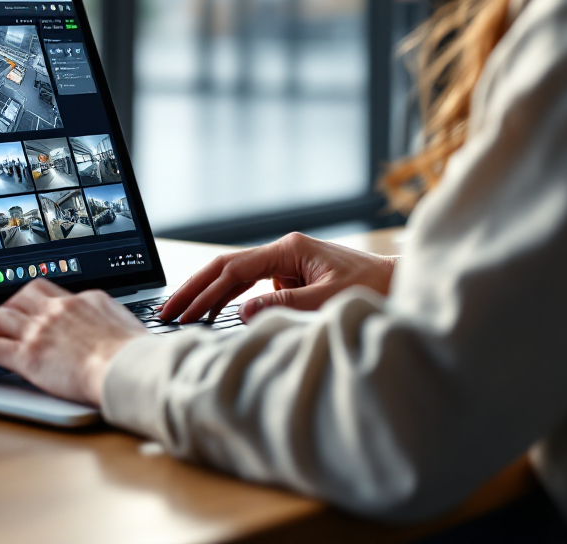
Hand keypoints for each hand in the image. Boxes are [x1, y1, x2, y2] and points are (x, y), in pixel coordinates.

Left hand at [0, 278, 146, 406]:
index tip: (21, 312)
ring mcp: (42, 328)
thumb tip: (113, 332)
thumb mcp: (130, 328)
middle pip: (18, 298)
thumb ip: (112, 325)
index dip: (30, 303)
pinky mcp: (29, 354)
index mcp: (86, 299)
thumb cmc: (139, 357)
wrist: (132, 367)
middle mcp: (59, 308)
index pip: (50, 292)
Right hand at [158, 232, 397, 324]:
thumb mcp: (328, 299)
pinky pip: (253, 289)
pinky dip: (232, 303)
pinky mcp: (292, 277)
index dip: (204, 292)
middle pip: (226, 269)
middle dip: (195, 291)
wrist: (400, 284)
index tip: (182, 312)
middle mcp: (283, 252)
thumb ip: (285, 303)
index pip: (233, 270)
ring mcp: (287, 264)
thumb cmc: (373, 288)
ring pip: (237, 279)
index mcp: (288, 249)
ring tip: (183, 317)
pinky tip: (215, 316)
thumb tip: (244, 310)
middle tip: (166, 312)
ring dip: (210, 298)